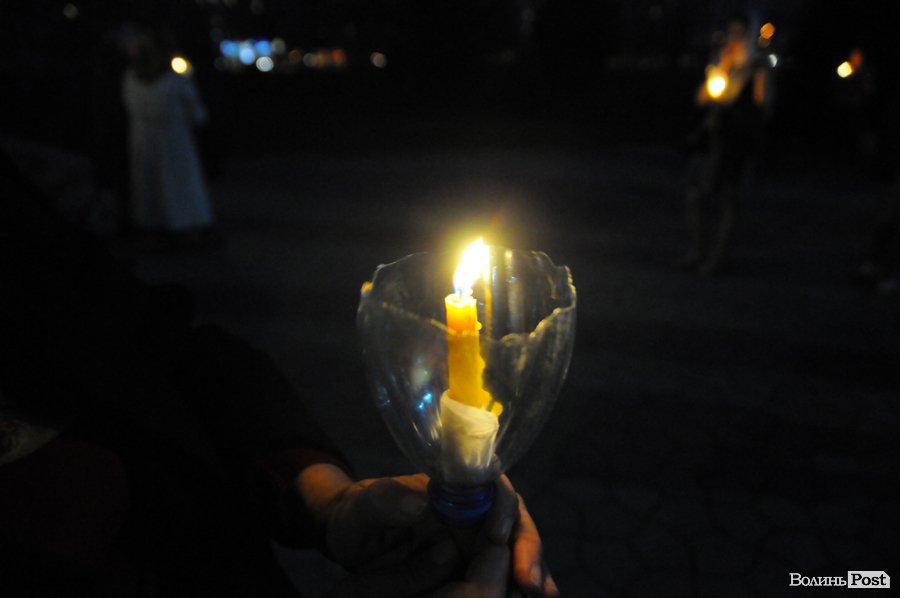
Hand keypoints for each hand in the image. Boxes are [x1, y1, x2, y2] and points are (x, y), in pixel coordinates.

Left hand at [294, 464, 556, 596]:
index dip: (504, 509)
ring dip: (532, 574)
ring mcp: (473, 541)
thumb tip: (422, 503)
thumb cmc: (357, 512)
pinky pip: (499, 577)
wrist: (348, 538)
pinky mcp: (469, 567)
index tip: (498, 537)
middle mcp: (471, 511)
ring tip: (543, 597)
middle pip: (513, 524)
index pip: (492, 488)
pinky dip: (514, 589)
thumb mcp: (365, 504)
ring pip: (513, 553)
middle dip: (528, 551)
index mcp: (453, 488)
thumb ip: (389, 500)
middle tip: (532, 583)